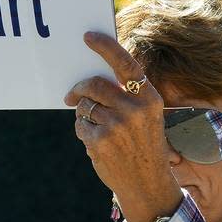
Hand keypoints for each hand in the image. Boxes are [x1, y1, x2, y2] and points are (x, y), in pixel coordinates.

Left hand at [65, 31, 182, 221]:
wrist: (148, 184)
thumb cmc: (144, 144)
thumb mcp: (146, 116)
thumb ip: (126, 95)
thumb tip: (91, 76)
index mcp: (149, 98)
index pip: (125, 64)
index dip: (105, 47)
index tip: (88, 37)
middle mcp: (134, 109)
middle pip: (94, 84)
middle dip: (80, 89)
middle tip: (72, 96)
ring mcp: (117, 125)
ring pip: (85, 106)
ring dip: (84, 114)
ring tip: (97, 128)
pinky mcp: (100, 140)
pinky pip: (80, 125)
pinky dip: (84, 131)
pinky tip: (97, 143)